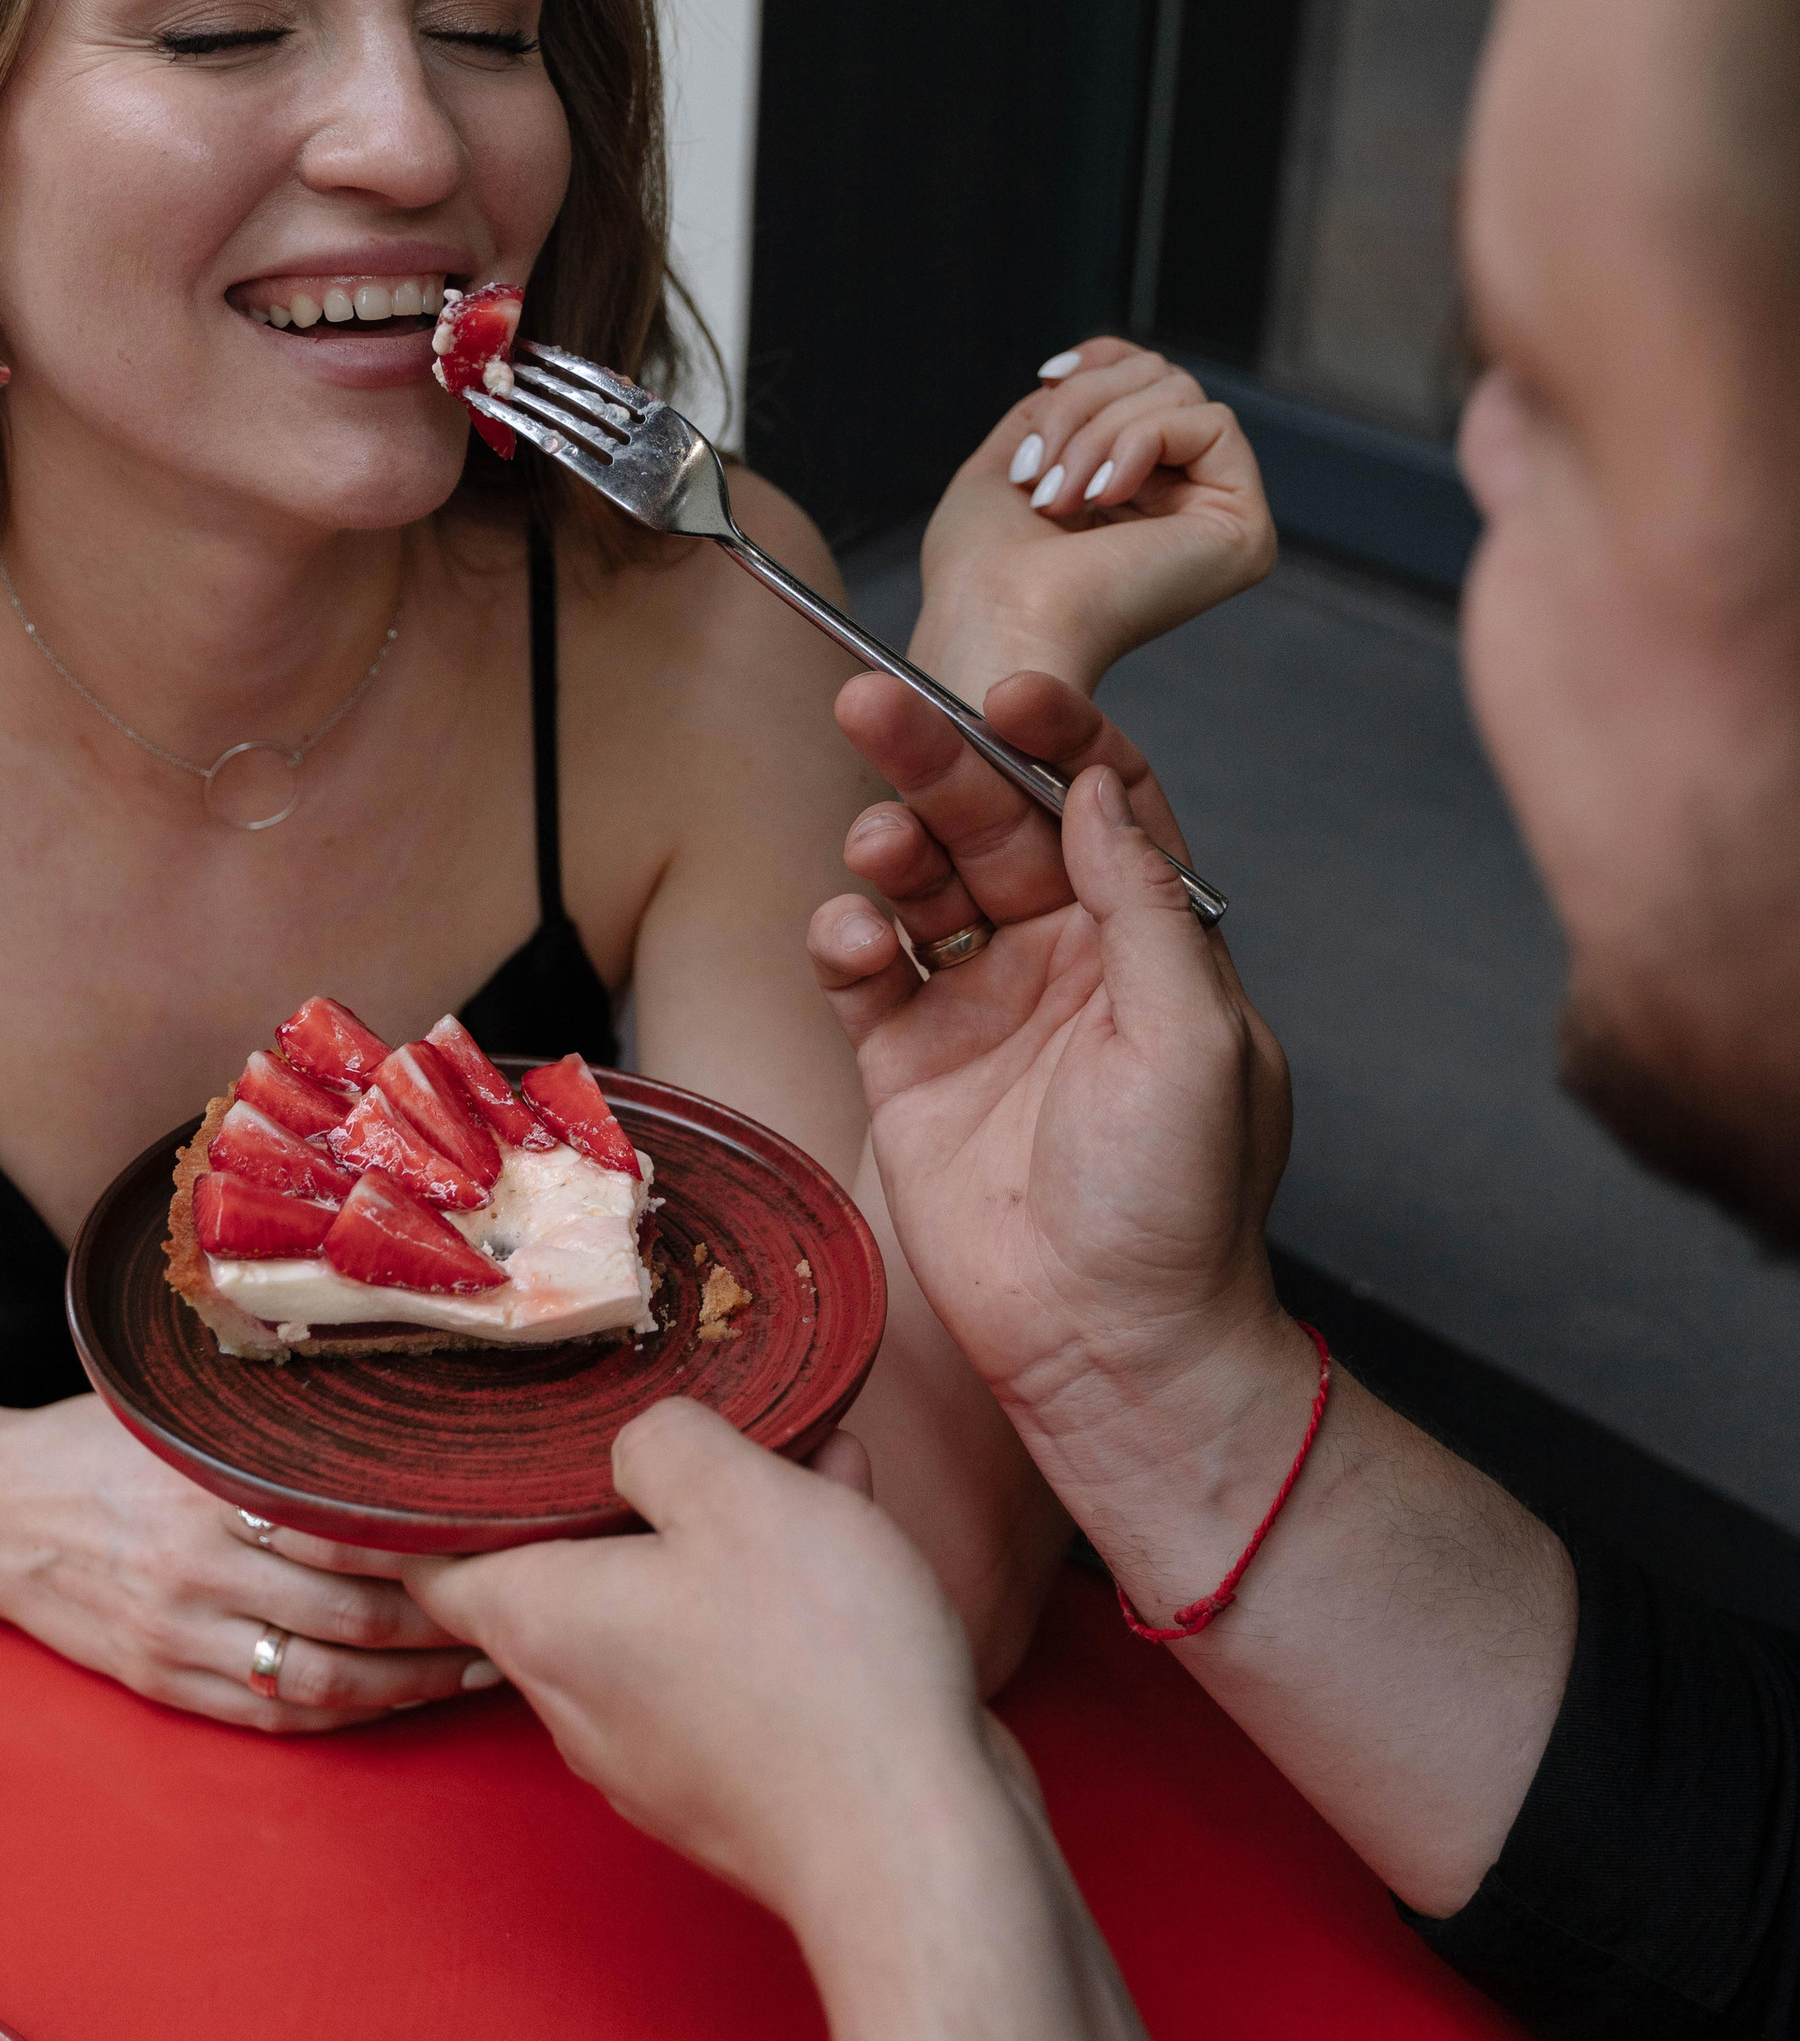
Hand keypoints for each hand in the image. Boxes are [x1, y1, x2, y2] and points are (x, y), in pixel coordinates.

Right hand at [0, 1392, 493, 1729]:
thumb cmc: (93, 1445)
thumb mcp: (176, 1417)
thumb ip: (263, 1427)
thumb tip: (381, 1408)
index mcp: (210, 1491)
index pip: (350, 1530)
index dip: (434, 1546)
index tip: (499, 1537)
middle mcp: (198, 1569)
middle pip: (354, 1615)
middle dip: (446, 1622)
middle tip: (516, 1609)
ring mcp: (178, 1635)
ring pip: (323, 1682)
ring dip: (412, 1684)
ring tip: (476, 1665)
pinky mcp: (162, 1682)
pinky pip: (272, 1716)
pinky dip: (346, 1718)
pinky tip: (396, 1700)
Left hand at [405, 1402, 1004, 1952]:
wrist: (915, 1847)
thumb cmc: (818, 1666)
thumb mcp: (739, 1494)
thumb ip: (664, 1441)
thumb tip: (638, 1449)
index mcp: (543, 1623)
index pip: (434, 1562)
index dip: (439, 1500)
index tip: (464, 1448)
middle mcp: (576, 1702)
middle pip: (565, 1575)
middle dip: (629, 1500)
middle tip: (695, 1436)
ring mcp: (650, 1757)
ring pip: (662, 1614)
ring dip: (723, 1542)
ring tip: (811, 1471)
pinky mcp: (728, 1785)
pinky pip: (725, 1668)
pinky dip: (771, 1606)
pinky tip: (847, 1540)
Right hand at [807, 669, 1309, 1534]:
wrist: (1111, 1348)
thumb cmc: (1179, 1212)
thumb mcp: (1194, 1039)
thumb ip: (1146, 905)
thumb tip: (1099, 789)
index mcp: (1151, 946)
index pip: (1101, 804)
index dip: (1056, 739)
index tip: (1007, 692)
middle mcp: (1065, 963)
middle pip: (993, 824)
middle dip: (937, 759)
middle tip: (876, 700)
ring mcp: (982, 1011)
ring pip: (921, 885)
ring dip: (889, 844)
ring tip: (873, 846)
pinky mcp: (909, 1066)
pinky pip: (866, 972)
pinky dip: (846, 939)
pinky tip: (848, 937)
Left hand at [916, 341, 1271, 695]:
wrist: (993, 625)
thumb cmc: (981, 574)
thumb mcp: (1009, 461)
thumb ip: (1058, 411)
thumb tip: (1089, 371)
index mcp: (1133, 496)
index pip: (1146, 380)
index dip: (1099, 362)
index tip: (1046, 378)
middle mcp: (1184, 506)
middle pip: (1159, 376)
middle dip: (1083, 406)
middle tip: (1041, 475)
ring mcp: (1218, 519)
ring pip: (1179, 393)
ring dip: (1098, 432)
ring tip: (1059, 498)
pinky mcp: (1244, 531)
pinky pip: (1211, 424)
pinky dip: (1141, 441)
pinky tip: (1104, 495)